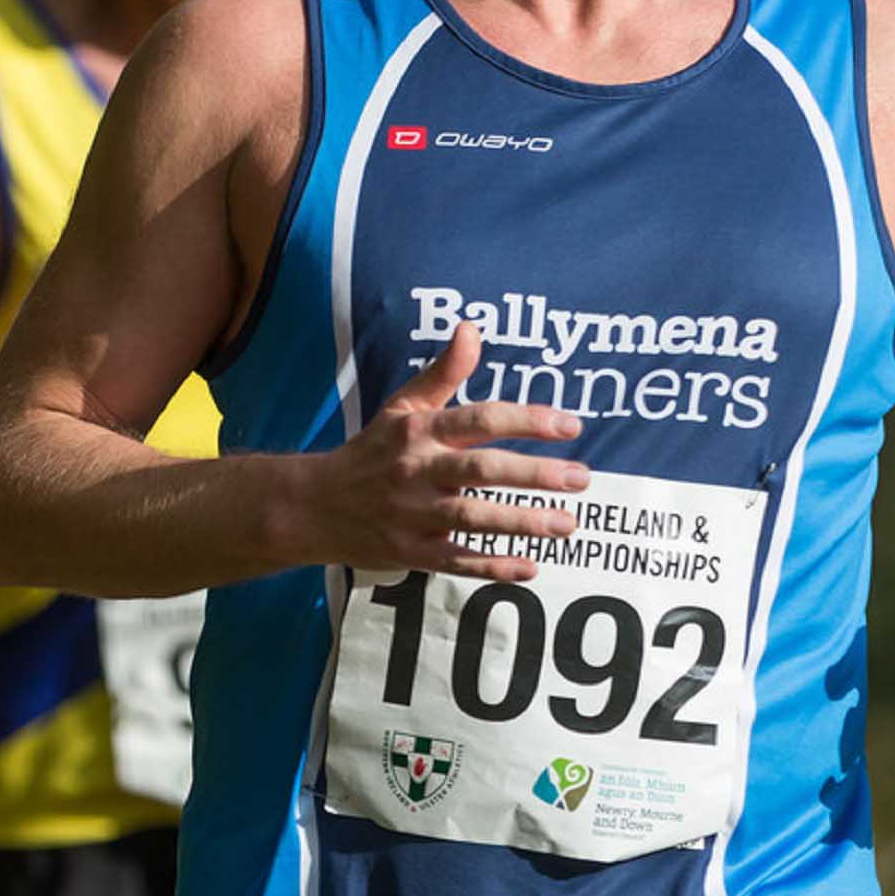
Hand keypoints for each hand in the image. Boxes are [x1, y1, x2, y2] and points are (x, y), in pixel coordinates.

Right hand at [294, 321, 587, 577]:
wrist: (313, 506)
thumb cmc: (371, 453)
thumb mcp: (402, 408)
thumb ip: (444, 373)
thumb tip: (471, 328)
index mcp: (418, 431)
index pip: (478, 419)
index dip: (526, 420)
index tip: (570, 425)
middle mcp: (415, 470)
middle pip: (481, 470)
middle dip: (534, 474)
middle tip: (581, 477)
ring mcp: (412, 514)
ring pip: (473, 517)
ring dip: (522, 521)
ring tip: (568, 523)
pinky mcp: (410, 552)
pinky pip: (457, 560)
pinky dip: (492, 566)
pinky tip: (530, 567)